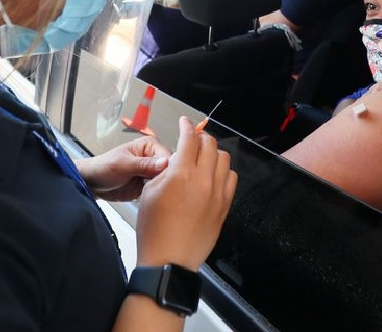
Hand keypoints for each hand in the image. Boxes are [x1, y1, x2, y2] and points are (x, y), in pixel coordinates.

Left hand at [77, 136, 170, 201]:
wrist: (92, 183)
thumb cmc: (103, 167)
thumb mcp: (123, 164)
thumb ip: (145, 164)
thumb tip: (165, 162)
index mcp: (150, 145)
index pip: (169, 156)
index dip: (171, 169)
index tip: (170, 180)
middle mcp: (154, 157)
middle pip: (171, 170)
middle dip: (168, 180)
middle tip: (164, 190)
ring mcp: (152, 172)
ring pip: (167, 181)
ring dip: (164, 188)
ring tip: (160, 195)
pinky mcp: (148, 185)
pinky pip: (159, 190)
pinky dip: (158, 195)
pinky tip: (156, 199)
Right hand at [134, 117, 237, 269]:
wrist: (169, 259)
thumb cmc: (153, 227)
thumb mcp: (149, 191)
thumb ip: (165, 169)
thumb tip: (176, 158)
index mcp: (181, 173)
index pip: (189, 138)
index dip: (186, 126)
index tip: (184, 122)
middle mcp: (204, 179)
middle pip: (210, 144)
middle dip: (200, 137)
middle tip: (192, 140)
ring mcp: (218, 193)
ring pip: (224, 159)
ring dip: (213, 153)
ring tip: (203, 158)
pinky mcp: (225, 206)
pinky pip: (231, 179)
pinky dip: (223, 171)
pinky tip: (213, 176)